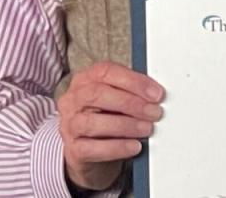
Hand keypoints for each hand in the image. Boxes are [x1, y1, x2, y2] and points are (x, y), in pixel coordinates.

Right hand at [56, 60, 164, 191]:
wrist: (88, 153)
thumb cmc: (105, 120)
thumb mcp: (115, 101)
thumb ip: (130, 93)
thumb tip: (155, 95)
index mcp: (84, 80)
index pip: (105, 72)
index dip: (133, 81)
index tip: (155, 93)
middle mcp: (72, 100)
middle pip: (97, 94)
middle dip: (130, 103)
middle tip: (154, 112)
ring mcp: (69, 125)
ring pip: (92, 122)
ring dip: (125, 125)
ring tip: (146, 129)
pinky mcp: (73, 150)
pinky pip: (92, 148)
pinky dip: (116, 147)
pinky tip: (134, 146)